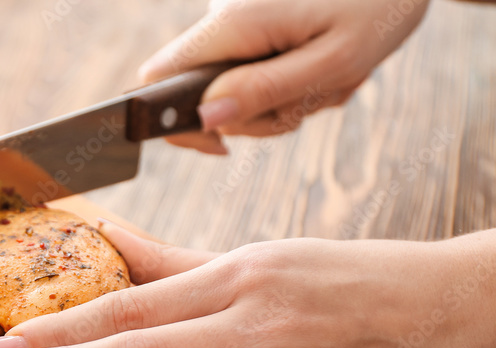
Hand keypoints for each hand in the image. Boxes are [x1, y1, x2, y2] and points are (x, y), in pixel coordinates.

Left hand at [0, 223, 495, 347]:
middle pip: (147, 340)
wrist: (446, 309)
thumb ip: (177, 264)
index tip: (12, 340)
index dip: (65, 324)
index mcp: (234, 275)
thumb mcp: (259, 259)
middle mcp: (256, 314)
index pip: (131, 302)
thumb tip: (110, 243)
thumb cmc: (344, 283)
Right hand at [140, 0, 430, 153]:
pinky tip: (321, 63)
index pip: (158, 80)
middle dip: (254, 116)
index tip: (221, 145)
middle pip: (203, 96)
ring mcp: (236, 20)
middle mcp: (223, 17)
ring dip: (281, 100)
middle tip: (309, 101)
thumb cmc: (377, 9)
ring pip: (233, 89)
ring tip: (327, 76)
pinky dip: (288, 82)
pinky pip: (253, 72)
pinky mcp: (253, 25)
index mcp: (232, 24)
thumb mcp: (332, 61)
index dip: (176, 122)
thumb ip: (265, 90)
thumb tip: (205, 118)